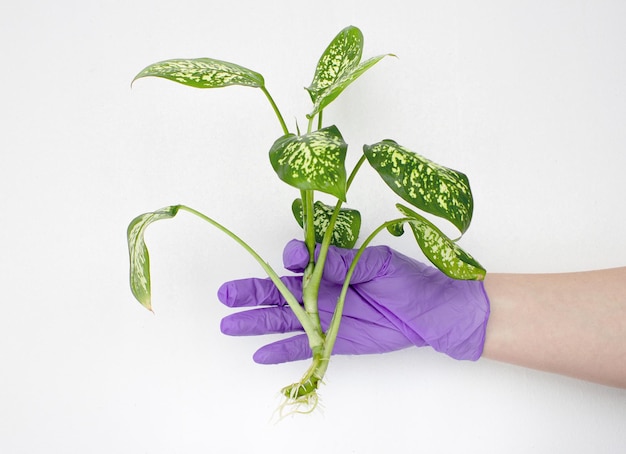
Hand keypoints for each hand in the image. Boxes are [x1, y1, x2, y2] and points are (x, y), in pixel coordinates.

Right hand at [218, 240, 489, 363]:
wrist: (433, 314)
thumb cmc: (410, 281)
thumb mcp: (379, 264)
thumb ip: (345, 262)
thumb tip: (314, 258)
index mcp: (332, 266)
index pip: (299, 261)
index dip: (291, 259)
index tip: (293, 258)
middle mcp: (322, 289)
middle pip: (279, 291)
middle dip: (251, 292)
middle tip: (224, 294)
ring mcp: (324, 316)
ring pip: (282, 319)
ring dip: (255, 321)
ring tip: (228, 324)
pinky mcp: (332, 340)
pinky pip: (301, 346)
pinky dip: (279, 351)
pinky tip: (258, 353)